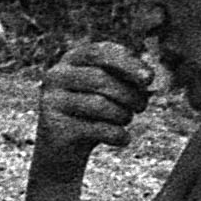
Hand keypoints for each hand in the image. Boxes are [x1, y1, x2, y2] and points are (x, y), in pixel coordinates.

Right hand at [33, 41, 157, 168]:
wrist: (63, 147)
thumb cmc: (94, 112)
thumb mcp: (110, 90)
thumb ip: (128, 79)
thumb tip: (147, 77)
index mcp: (72, 59)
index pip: (100, 52)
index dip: (127, 63)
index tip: (149, 79)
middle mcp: (57, 76)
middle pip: (101, 79)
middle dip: (129, 94)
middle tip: (141, 107)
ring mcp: (51, 101)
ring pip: (99, 104)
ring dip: (124, 114)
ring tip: (127, 119)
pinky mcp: (54, 128)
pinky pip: (96, 129)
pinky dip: (118, 135)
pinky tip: (124, 138)